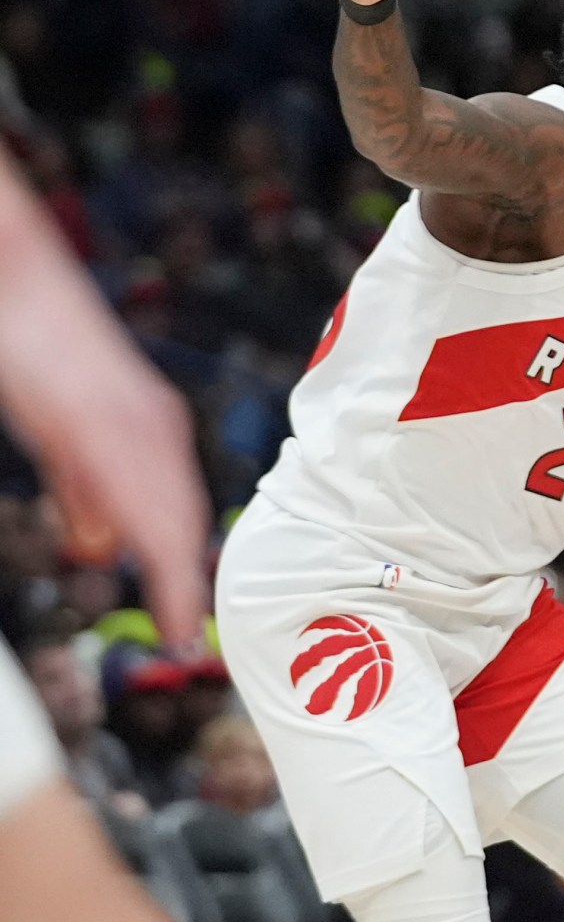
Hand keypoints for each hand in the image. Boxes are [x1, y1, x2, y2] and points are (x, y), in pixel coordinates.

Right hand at [0, 173, 209, 645]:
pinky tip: (157, 567)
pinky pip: (132, 481)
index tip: (187, 625)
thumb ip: (84, 489)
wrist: (15, 281)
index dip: (182, 570)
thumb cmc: (32, 355)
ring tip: (179, 626)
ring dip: (174, 571)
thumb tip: (102, 549)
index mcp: (150, 431)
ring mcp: (130, 419)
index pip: (178, 511)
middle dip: (185, 582)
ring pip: (166, 506)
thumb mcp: (62, 435)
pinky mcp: (97, 415)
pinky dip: (149, 532)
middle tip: (188, 640)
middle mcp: (155, 426)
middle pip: (182, 516)